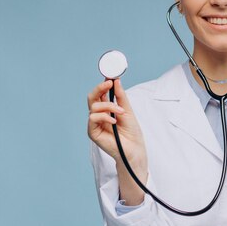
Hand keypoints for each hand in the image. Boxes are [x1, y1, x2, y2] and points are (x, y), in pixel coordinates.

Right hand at [87, 79, 147, 202]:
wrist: (134, 148)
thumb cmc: (131, 131)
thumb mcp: (127, 110)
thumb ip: (120, 96)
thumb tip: (116, 81)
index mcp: (106, 109)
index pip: (100, 94)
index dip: (103, 85)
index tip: (110, 77)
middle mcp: (99, 115)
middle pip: (91, 97)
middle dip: (99, 88)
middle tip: (109, 83)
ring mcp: (95, 123)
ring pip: (93, 106)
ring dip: (108, 106)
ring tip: (121, 112)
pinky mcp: (92, 132)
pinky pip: (93, 118)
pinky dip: (104, 116)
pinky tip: (114, 120)